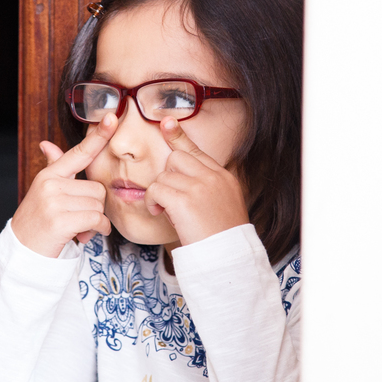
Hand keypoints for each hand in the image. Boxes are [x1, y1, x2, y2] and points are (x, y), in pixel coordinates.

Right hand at [11, 114, 117, 257]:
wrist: (21, 251)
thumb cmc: (37, 221)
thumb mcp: (43, 191)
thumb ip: (53, 168)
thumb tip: (47, 144)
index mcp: (50, 175)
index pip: (79, 152)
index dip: (98, 136)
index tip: (112, 117)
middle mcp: (51, 184)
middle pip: (97, 189)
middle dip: (95, 207)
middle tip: (81, 219)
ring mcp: (54, 202)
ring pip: (98, 205)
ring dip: (95, 221)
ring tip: (79, 229)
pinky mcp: (60, 220)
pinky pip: (96, 219)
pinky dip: (98, 230)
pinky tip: (85, 236)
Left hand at [144, 117, 249, 246]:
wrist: (229, 258)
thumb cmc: (222, 239)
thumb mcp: (222, 207)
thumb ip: (206, 190)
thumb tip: (179, 183)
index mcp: (223, 178)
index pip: (197, 151)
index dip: (179, 137)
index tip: (166, 123)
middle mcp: (213, 177)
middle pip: (176, 159)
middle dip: (167, 177)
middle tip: (169, 200)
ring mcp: (200, 187)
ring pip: (164, 175)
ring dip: (158, 194)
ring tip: (166, 212)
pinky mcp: (185, 200)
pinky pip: (156, 189)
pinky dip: (152, 202)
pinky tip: (160, 214)